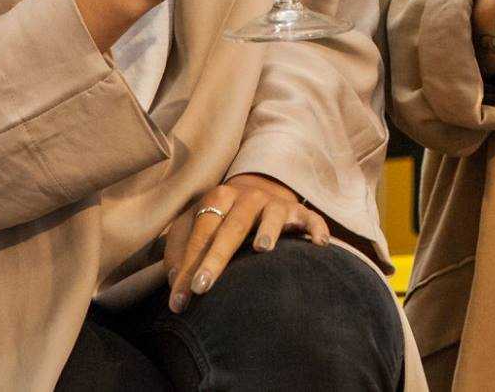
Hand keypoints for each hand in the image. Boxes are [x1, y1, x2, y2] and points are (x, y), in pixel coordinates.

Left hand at [163, 173, 328, 312]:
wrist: (257, 191)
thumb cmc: (218, 219)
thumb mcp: (192, 227)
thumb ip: (179, 252)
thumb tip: (175, 284)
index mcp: (218, 198)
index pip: (201, 233)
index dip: (188, 266)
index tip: (179, 301)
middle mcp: (248, 197)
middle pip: (232, 227)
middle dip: (216, 258)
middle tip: (201, 286)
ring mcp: (276, 203)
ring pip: (272, 215)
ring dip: (268, 230)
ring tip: (263, 248)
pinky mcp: (300, 212)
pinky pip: (311, 219)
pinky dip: (316, 229)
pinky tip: (319, 244)